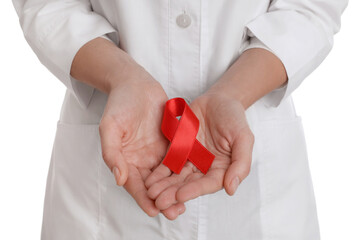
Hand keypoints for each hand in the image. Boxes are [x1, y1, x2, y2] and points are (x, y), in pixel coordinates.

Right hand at [99, 66, 184, 218]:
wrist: (135, 84)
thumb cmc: (119, 104)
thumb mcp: (110, 127)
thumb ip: (112, 153)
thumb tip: (119, 178)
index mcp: (125, 159)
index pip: (134, 185)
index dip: (143, 198)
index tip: (154, 211)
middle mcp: (141, 160)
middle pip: (152, 185)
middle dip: (162, 200)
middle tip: (175, 212)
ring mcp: (156, 152)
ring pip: (167, 176)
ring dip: (175, 190)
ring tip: (185, 204)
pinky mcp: (170, 143)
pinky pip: (177, 159)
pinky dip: (183, 171)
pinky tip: (194, 179)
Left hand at [145, 92, 253, 216]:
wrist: (219, 99)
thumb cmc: (234, 118)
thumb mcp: (244, 138)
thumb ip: (241, 162)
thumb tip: (231, 188)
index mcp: (222, 169)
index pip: (208, 184)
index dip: (194, 190)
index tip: (180, 196)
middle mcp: (205, 168)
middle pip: (188, 184)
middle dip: (173, 193)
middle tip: (159, 202)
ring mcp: (190, 160)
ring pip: (175, 177)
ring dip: (164, 186)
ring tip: (150, 193)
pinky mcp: (178, 150)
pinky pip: (167, 163)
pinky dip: (158, 172)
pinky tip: (149, 180)